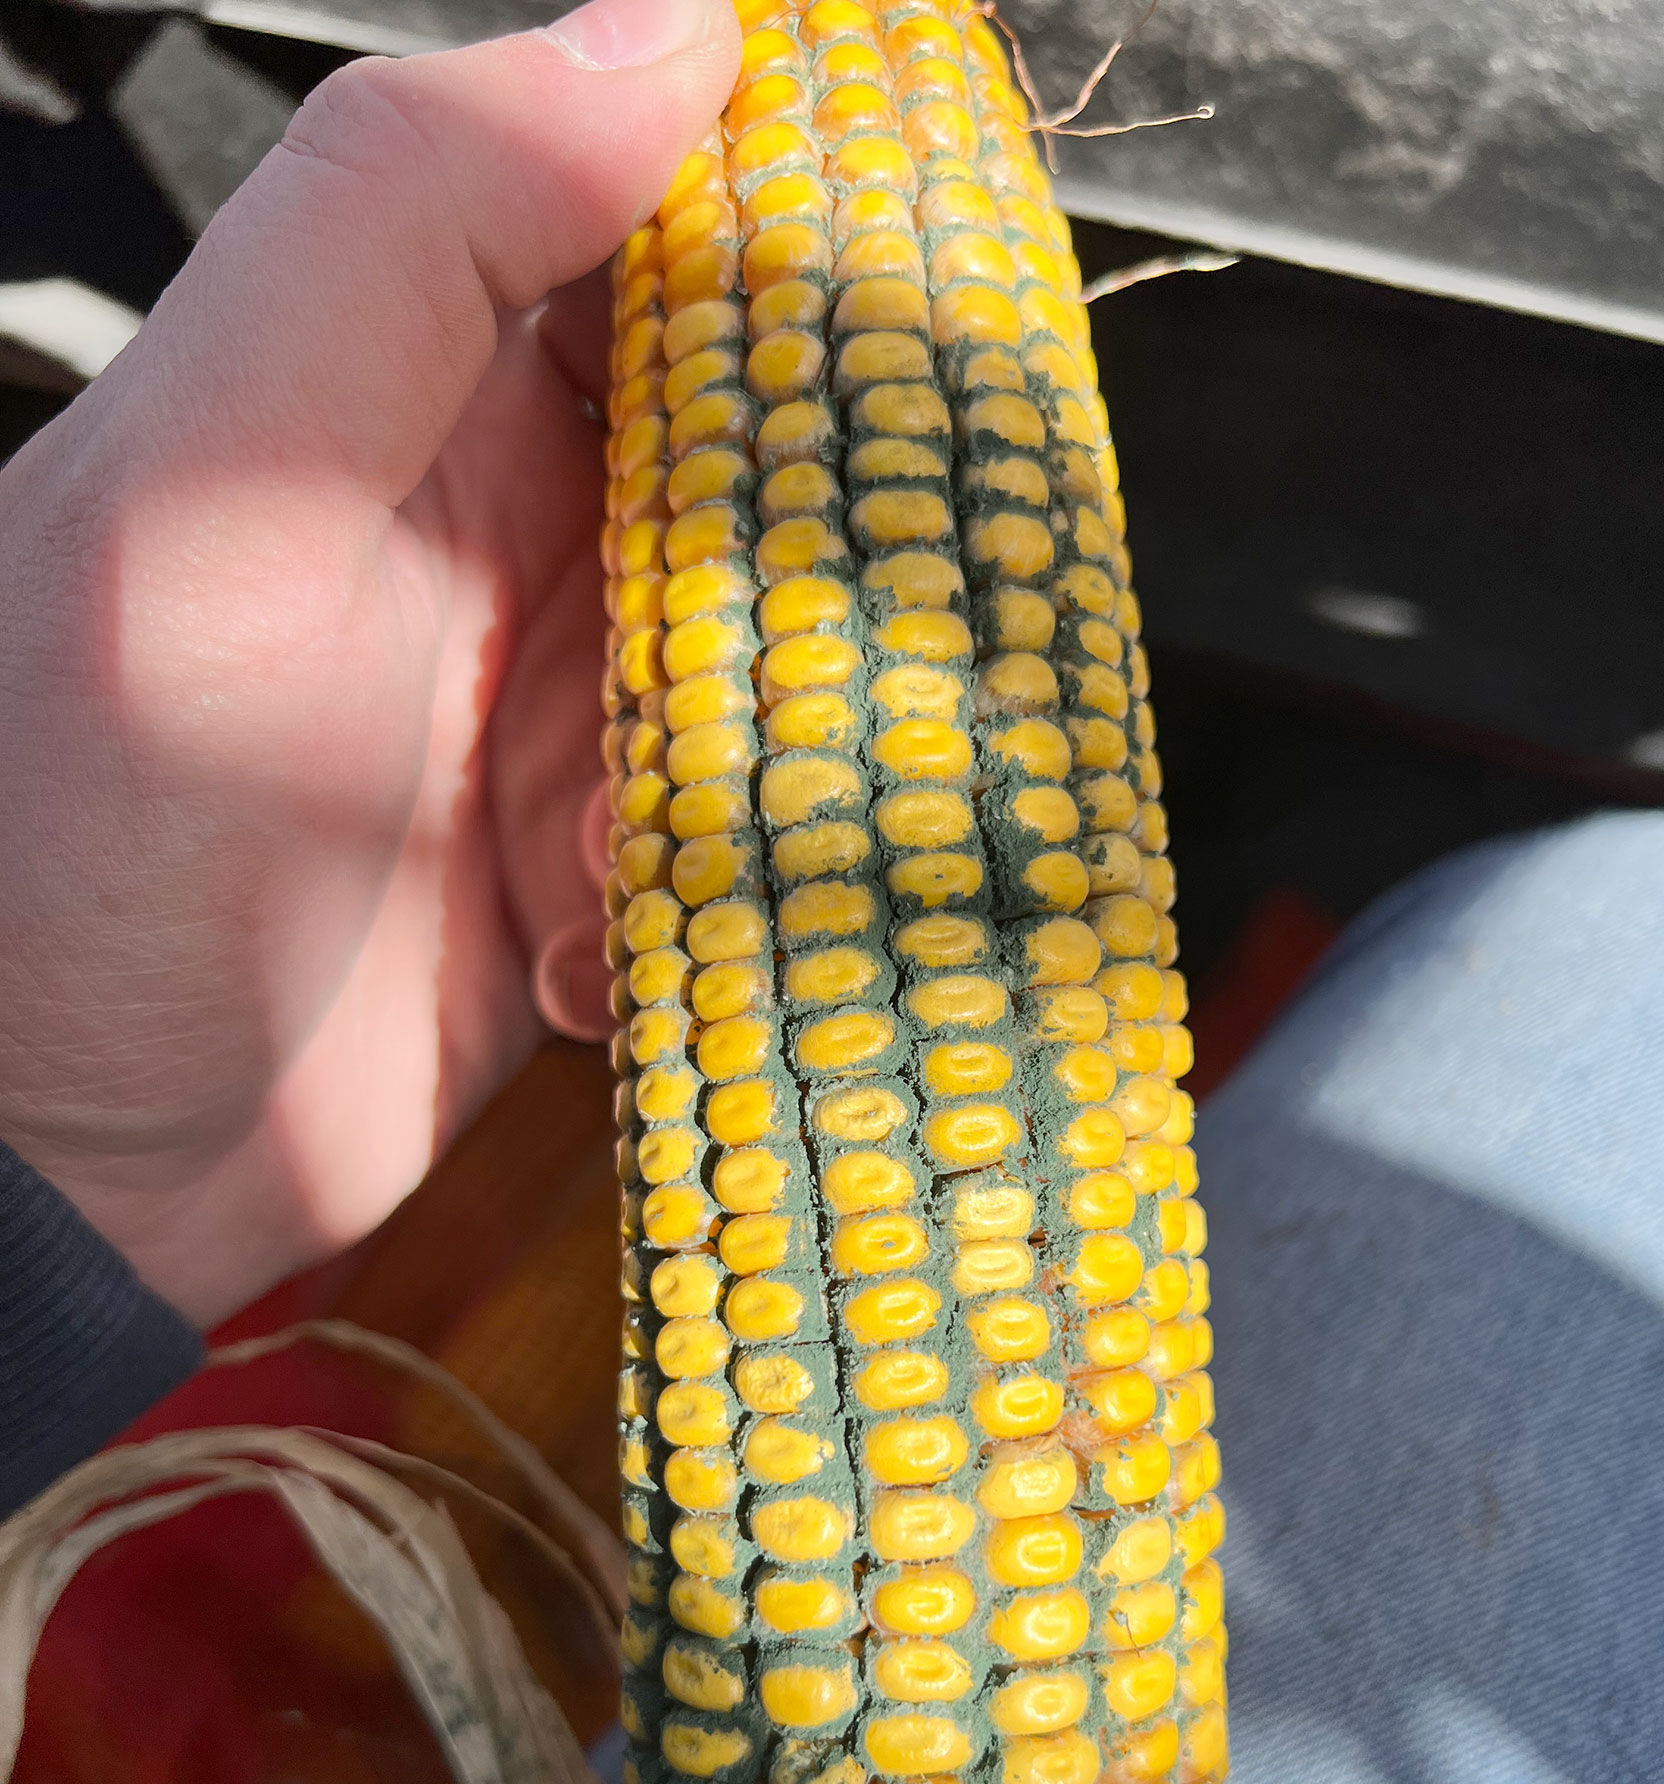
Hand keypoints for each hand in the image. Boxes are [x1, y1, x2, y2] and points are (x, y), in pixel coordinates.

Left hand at [0, 0, 738, 1325]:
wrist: (51, 1170)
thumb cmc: (68, 839)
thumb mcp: (210, 496)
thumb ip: (400, 236)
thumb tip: (666, 38)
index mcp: (412, 389)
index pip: (666, 238)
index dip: (818, 243)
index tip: (954, 293)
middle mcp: (507, 539)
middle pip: (771, 471)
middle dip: (841, 553)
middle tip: (849, 638)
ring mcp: (559, 721)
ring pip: (790, 676)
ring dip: (778, 765)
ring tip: (657, 847)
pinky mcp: (593, 884)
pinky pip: (748, 851)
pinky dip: (726, 903)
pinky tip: (608, 954)